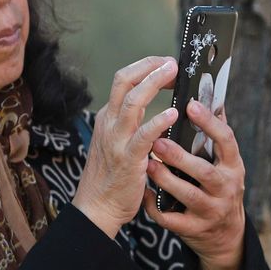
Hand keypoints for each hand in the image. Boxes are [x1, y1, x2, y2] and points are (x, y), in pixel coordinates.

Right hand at [72, 56, 178, 237]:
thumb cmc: (113, 177)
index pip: (123, 80)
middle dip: (149, 66)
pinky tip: (173, 113)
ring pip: (131, 101)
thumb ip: (133, 123)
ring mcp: (116, 140)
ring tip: (173, 72)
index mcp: (109, 118)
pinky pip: (142, 135)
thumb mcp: (118, 142)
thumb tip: (156, 106)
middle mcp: (109, 123)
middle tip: (172, 62)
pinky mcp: (127, 159)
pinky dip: (158, 121)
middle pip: (123, 81)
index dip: (145, 67)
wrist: (97, 207)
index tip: (165, 64)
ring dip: (153, 83)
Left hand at [140, 100, 245, 269]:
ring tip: (148, 164)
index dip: (209, 123)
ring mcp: (211, 210)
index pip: (226, 140)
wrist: (224, 235)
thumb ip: (218, 133)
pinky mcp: (194, 229)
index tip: (190, 104)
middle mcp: (226, 188)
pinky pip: (172, 218)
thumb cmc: (219, 187)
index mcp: (233, 166)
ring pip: (187, 195)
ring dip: (166, 180)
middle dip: (180, 157)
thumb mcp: (226, 162)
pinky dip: (155, 207)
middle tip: (158, 140)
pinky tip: (144, 193)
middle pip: (204, 171)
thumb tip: (212, 96)